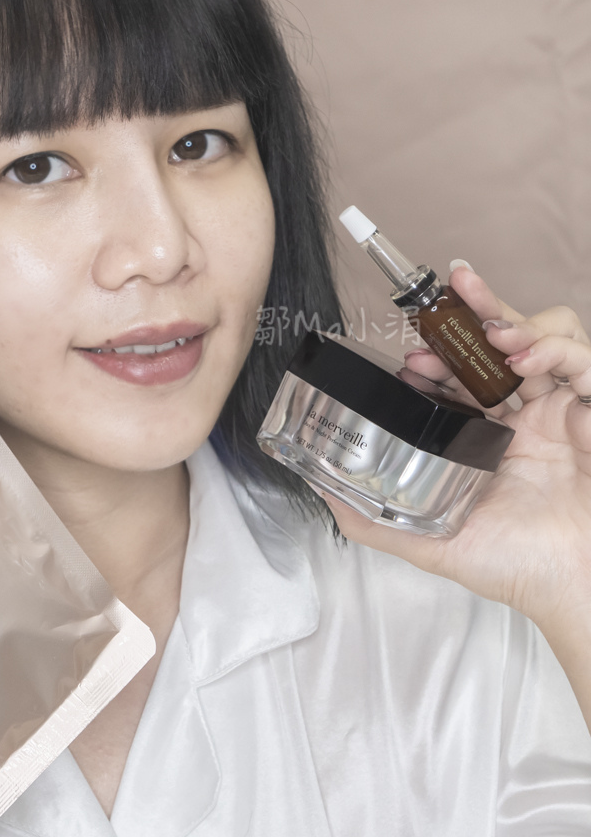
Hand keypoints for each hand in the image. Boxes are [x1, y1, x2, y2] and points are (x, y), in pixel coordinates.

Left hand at [315, 263, 590, 635]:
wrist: (571, 588)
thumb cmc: (512, 567)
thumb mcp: (428, 540)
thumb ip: (370, 516)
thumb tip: (315, 485)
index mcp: (484, 436)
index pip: (460, 375)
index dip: (439, 355)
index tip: (412, 356)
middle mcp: (522, 416)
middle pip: (498, 343)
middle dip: (475, 309)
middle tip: (450, 291)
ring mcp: (560, 411)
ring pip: (541, 336)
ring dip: (512, 321)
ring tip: (489, 332)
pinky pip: (582, 361)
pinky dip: (553, 348)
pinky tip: (522, 358)